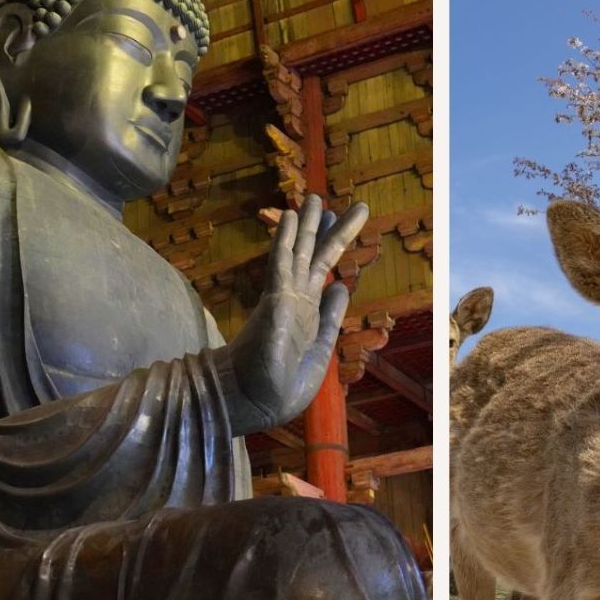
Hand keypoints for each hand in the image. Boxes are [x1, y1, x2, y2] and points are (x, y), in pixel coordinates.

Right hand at [224, 194, 369, 434]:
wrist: (258, 401)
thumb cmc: (283, 385)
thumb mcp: (321, 348)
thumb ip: (331, 317)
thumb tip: (342, 285)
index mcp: (307, 313)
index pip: (321, 272)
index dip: (331, 248)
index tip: (338, 224)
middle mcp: (295, 300)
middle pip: (314, 256)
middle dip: (326, 229)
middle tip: (332, 201)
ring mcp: (284, 297)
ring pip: (300, 252)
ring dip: (308, 224)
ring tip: (316, 198)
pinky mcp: (275, 299)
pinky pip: (281, 262)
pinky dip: (286, 238)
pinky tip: (290, 215)